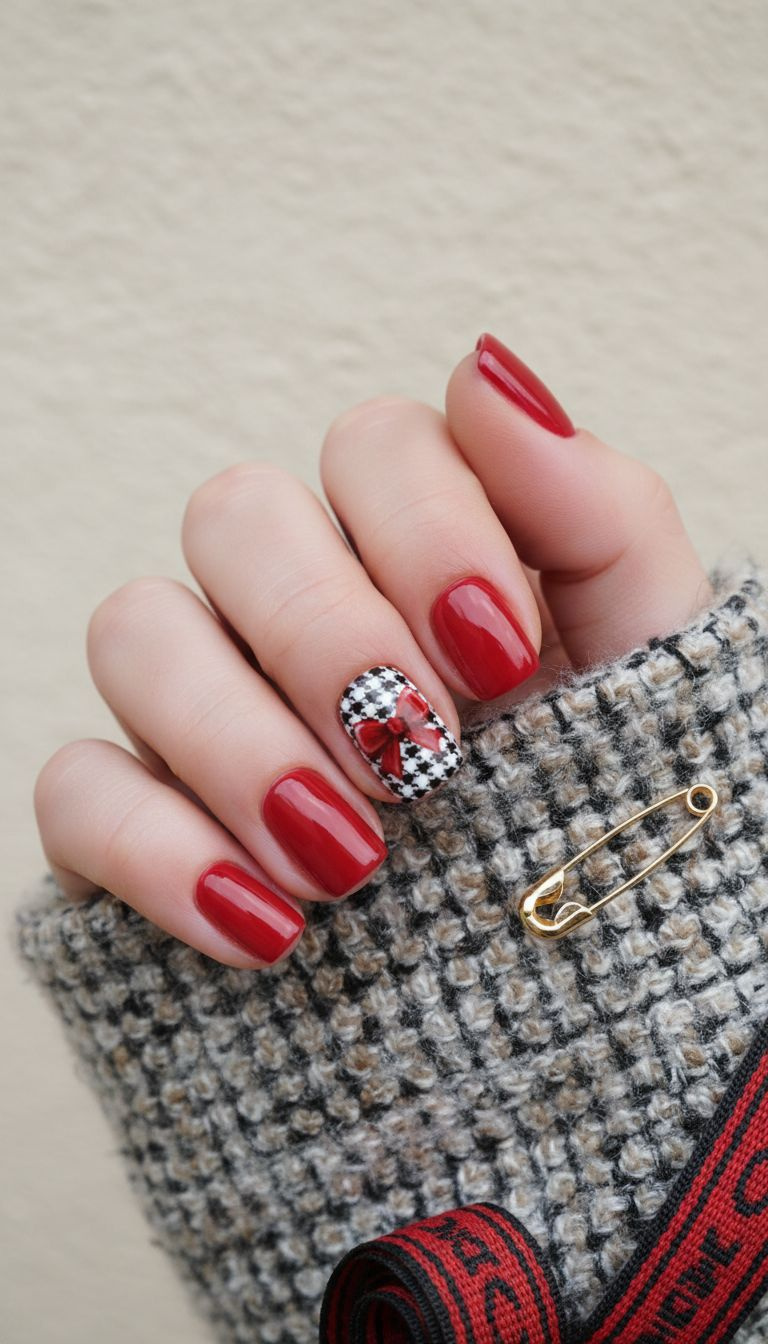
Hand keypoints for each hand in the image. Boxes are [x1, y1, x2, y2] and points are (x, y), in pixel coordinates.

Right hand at [33, 334, 710, 967]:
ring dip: (239, 737)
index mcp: (417, 549)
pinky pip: (75, 788)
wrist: (575, 1007)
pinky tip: (267, 930)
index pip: (374, 446)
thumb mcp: (650, 674)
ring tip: (356, 862)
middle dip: (328, 632)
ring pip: (136, 630)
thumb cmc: (613, 817)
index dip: (429, 532)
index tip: (503, 660)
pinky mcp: (135, 824)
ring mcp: (203, 709)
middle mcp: (295, 607)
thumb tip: (492, 369)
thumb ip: (595, 512)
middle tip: (424, 760)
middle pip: (235, 514)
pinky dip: (158, 850)